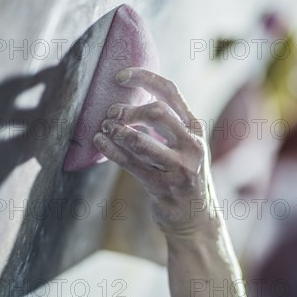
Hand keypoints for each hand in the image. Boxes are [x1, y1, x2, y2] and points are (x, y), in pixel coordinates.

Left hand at [93, 67, 214, 238]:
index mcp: (196, 129)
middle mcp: (192, 145)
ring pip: (140, 139)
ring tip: (106, 129)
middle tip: (112, 114)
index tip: (120, 77)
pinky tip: (100, 142)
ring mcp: (179, 168)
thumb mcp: (186, 146)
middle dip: (128, 111)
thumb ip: (169, 124)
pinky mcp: (163, 187)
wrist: (196, 219)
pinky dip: (111, 150)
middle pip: (156, 112)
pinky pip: (130, 164)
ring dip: (117, 131)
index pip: (171, 92)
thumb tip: (132, 100)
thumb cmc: (184, 176)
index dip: (144, 78)